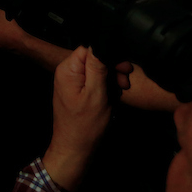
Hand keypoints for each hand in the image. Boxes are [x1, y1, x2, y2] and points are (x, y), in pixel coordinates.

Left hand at [42, 46, 111, 189]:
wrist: (76, 149)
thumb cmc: (85, 125)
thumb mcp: (96, 94)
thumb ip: (98, 67)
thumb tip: (100, 42)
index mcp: (68, 68)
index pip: (90, 47)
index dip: (108, 54)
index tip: (122, 67)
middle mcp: (68, 72)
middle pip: (95, 58)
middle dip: (112, 69)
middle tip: (123, 84)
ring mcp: (73, 82)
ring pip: (98, 70)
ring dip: (112, 80)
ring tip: (118, 94)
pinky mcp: (79, 91)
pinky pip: (96, 82)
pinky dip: (107, 89)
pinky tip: (112, 99)